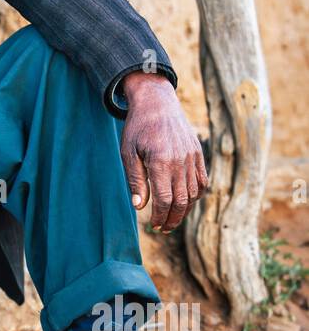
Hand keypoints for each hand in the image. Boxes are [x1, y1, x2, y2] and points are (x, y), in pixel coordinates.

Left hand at [119, 72, 208, 231]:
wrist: (156, 102)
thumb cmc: (138, 128)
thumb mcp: (128, 153)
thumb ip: (136, 180)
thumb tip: (139, 206)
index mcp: (161, 161)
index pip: (164, 199)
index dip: (160, 216)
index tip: (154, 226)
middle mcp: (180, 161)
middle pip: (181, 200)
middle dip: (173, 218)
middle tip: (164, 229)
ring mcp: (192, 157)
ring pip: (194, 193)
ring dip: (185, 210)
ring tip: (173, 219)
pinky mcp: (198, 153)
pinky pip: (202, 180)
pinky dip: (196, 194)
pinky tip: (186, 202)